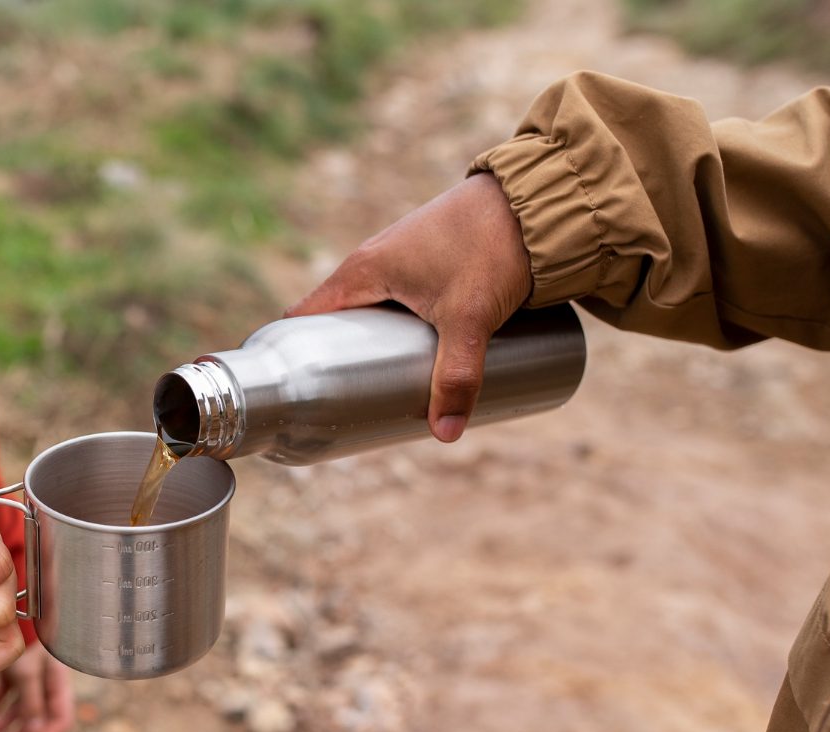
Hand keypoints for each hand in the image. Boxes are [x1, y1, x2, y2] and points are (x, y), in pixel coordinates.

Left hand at [0, 641, 75, 731]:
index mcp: (58, 683)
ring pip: (19, 706)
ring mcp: (30, 674)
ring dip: (4, 723)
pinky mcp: (13, 667)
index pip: (59, 720)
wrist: (7, 608)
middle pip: (36, 717)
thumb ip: (32, 703)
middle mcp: (47, 680)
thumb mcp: (28, 673)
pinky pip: (6, 693)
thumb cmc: (24, 638)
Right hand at [287, 173, 531, 442]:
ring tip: (385, 387)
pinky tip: (415, 353)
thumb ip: (458, 377)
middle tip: (351, 404)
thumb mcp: (470, 319)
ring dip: (374, 345)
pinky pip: (399, 300)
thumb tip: (445, 434)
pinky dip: (399, 328)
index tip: (300, 390)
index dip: (294, 353)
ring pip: (373, 311)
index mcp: (362, 271)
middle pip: (339, 320)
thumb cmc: (490, 246)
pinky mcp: (429, 259)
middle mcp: (373, 261)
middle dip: (341, 361)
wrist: (535, 199)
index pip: (305, 316)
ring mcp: (402, 258)